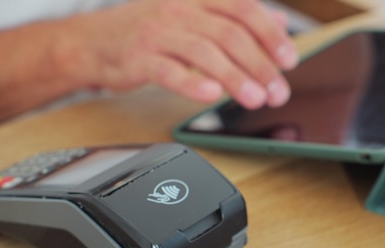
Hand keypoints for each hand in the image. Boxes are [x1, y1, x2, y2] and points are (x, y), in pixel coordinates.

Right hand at [63, 0, 298, 108]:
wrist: (95, 41)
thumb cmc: (151, 32)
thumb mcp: (195, 18)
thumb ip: (236, 20)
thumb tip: (279, 24)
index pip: (243, 10)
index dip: (270, 35)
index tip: (289, 61)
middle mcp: (180, 9)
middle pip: (230, 35)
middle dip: (260, 65)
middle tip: (278, 92)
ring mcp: (158, 33)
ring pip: (204, 53)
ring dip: (235, 78)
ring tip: (256, 99)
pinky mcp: (139, 58)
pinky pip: (168, 71)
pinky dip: (192, 83)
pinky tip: (211, 96)